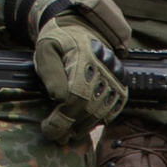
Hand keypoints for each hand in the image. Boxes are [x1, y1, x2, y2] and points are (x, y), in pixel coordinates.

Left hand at [30, 13, 128, 144]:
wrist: (84, 29)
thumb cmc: (60, 41)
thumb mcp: (46, 48)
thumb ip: (49, 70)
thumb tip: (56, 97)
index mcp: (85, 57)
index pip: (76, 96)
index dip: (62, 118)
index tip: (48, 129)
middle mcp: (105, 69)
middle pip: (89, 107)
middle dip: (70, 126)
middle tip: (55, 137)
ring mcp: (116, 78)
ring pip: (101, 112)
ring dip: (83, 127)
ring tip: (67, 134)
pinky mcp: (121, 86)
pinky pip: (112, 110)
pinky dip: (97, 122)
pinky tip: (82, 126)